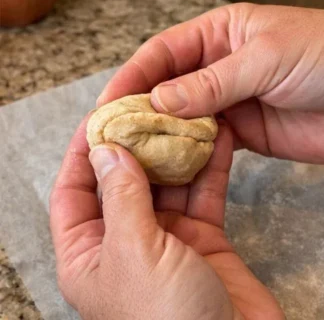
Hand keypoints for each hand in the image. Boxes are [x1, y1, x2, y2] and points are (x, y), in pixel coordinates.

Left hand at [50, 120, 283, 319]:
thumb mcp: (134, 255)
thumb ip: (122, 199)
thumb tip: (106, 149)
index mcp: (89, 256)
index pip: (74, 192)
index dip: (84, 149)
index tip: (103, 108)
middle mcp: (124, 246)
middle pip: (123, 179)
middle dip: (137, 137)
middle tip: (152, 98)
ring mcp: (166, 242)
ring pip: (167, 179)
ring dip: (177, 144)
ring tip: (187, 107)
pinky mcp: (205, 241)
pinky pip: (203, 191)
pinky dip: (210, 162)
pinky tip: (217, 132)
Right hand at [97, 2, 323, 163]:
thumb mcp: (268, 56)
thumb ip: (214, 81)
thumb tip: (160, 101)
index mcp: (222, 31)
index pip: (164, 51)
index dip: (133, 77)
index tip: (109, 103)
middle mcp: (221, 63)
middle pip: (166, 87)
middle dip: (137, 111)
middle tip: (111, 139)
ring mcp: (232, 100)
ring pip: (181, 120)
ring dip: (158, 138)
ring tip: (132, 161)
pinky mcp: (246, 133)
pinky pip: (205, 146)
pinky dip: (186, 158)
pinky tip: (169, 171)